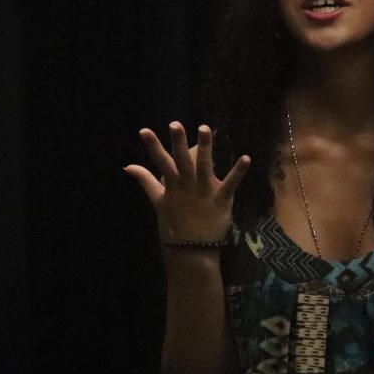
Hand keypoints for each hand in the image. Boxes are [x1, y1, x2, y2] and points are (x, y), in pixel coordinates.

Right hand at [125, 122, 249, 243]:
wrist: (190, 249)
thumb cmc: (173, 223)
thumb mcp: (157, 201)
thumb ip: (145, 180)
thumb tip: (128, 166)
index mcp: (172, 185)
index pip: (160, 162)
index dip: (152, 146)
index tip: (144, 130)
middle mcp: (187, 185)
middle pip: (182, 160)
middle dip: (178, 142)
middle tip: (175, 125)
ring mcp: (204, 191)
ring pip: (204, 165)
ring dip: (205, 147)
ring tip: (205, 128)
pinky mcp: (221, 198)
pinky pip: (231, 183)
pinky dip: (238, 172)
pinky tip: (246, 158)